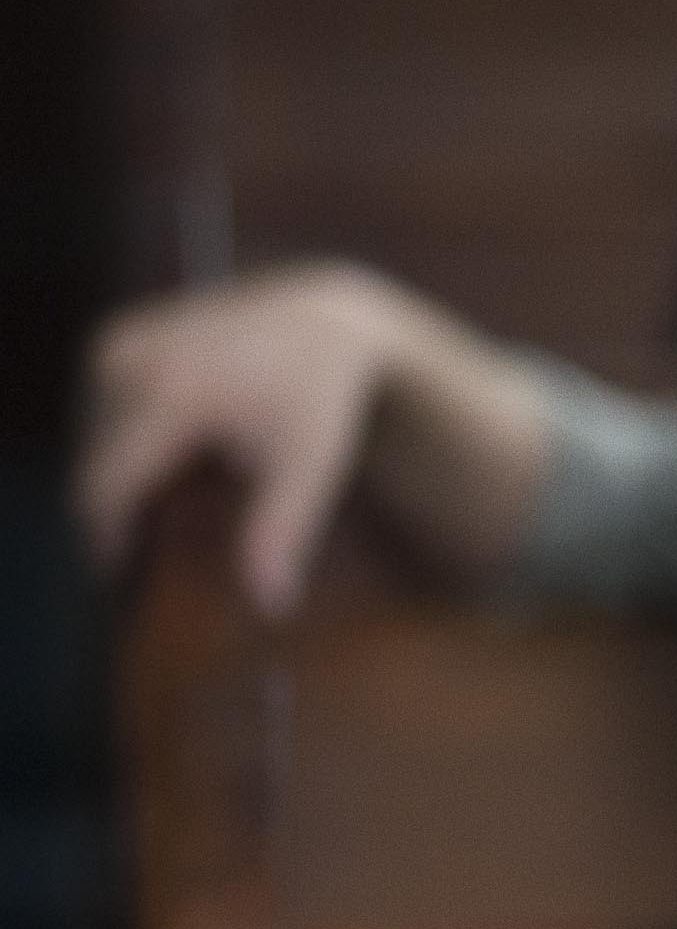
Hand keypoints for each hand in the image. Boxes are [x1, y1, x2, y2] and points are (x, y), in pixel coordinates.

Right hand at [72, 262, 545, 615]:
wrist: (323, 322)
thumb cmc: (321, 402)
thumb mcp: (311, 467)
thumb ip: (281, 534)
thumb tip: (271, 606)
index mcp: (172, 397)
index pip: (107, 486)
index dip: (107, 535)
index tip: (119, 569)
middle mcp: (132, 363)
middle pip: (104, 467)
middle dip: (139, 498)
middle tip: (207, 496)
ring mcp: (117, 346)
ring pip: (103, 441)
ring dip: (142, 467)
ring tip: (214, 457)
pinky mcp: (115, 339)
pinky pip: (109, 412)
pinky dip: (142, 435)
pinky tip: (202, 427)